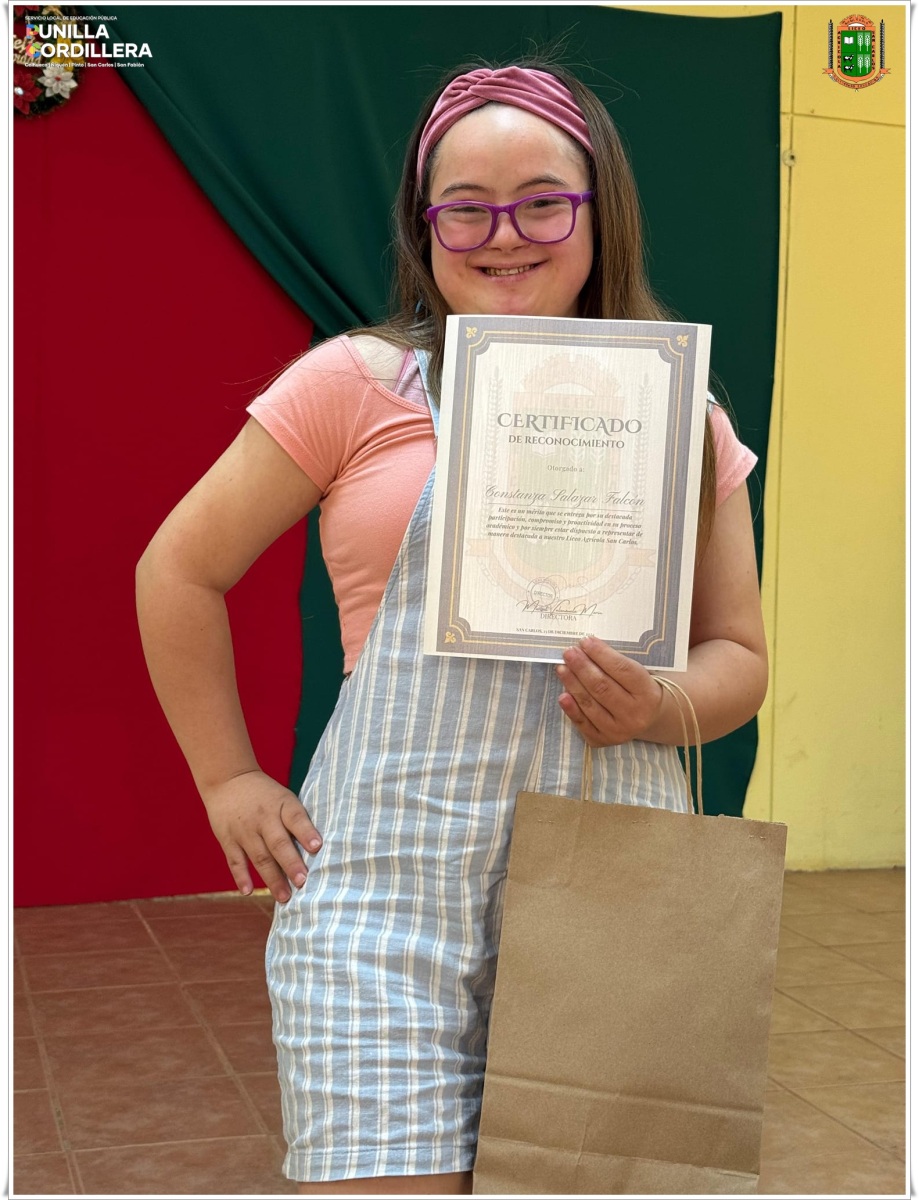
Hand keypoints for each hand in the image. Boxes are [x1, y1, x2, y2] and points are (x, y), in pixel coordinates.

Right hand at [200, 770, 321, 902]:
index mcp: (282, 804)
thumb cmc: (266, 795)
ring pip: (259, 857)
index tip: (317, 847)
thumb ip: (298, 820)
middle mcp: (263, 818)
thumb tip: (320, 850)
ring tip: (284, 897)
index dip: (306, 832)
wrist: (228, 779)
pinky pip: (235, 861)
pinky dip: (241, 877)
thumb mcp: (284, 798)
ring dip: (272, 878)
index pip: (295, 817)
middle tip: (303, 882)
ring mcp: (244, 830)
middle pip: (278, 843)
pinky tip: (248, 892)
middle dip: (291, 864)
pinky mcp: (228, 839)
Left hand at [556, 636, 664, 747]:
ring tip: (562, 667)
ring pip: (590, 704)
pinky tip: (562, 695)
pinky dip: (571, 708)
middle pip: (603, 687)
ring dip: (572, 683)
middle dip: (582, 667)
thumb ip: (616, 663)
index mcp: (647, 693)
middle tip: (569, 652)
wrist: (648, 718)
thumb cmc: (638, 688)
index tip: (585, 641)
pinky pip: (583, 723)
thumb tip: (585, 648)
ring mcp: (618, 730)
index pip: (622, 670)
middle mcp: (635, 714)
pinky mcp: (603, 740)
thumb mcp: (638, 674)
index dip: (601, 654)